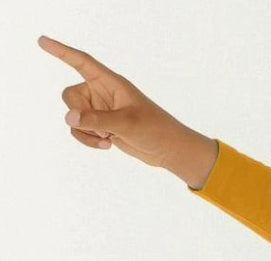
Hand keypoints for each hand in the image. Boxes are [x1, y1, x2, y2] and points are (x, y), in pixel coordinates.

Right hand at [37, 34, 216, 185]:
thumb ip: (96, 120)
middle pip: (70, 96)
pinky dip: (87, 139)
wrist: (168, 149)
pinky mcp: (101, 126)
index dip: (61, 51)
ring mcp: (100, 110)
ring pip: (73, 116)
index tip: (42, 41)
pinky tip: (106, 146)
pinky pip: (80, 130)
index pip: (82, 62)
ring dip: (85, 131)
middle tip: (101, 127)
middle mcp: (101, 93)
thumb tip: (69, 117)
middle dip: (79, 114)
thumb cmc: (155, 129)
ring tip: (107, 138)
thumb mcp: (126, 123)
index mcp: (110, 82)